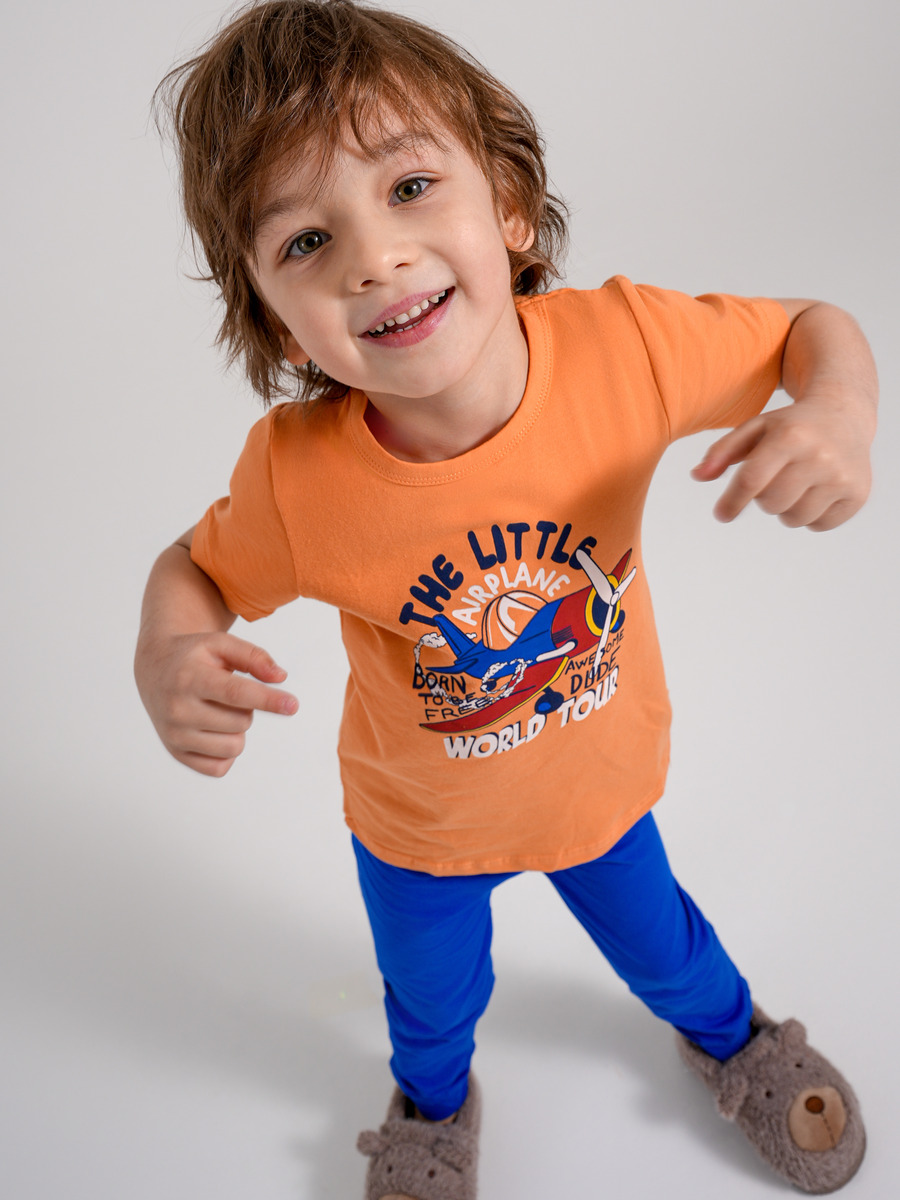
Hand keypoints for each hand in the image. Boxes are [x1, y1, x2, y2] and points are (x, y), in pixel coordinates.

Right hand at [136, 631, 297, 776]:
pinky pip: (220, 767)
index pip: (236, 694)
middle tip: (227, 693)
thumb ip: (254, 656)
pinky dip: (227, 751)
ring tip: (220, 710)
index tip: (293, 705)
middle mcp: (177, 709)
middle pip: (241, 722)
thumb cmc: (194, 655)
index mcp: (190, 678)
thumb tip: (280, 678)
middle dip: (247, 708)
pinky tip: (214, 729)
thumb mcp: (221, 644)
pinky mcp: (176, 753)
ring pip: (234, 747)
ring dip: (238, 729)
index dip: (268, 700)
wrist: (154, 668)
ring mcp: (174, 735)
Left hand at [691, 396, 872, 530]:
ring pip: (793, 518)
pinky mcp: (858, 495)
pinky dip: (810, 515)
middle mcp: (821, 455)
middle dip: (763, 497)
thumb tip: (697, 475)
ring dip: (786, 508)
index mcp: (791, 435)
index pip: (752, 480)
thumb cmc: (791, 425)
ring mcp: (843, 477)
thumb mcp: (755, 428)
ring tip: (795, 483)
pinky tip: (816, 491)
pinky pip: (818, 525)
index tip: (721, 515)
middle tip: (775, 478)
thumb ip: (722, 451)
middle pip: (770, 503)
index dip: (731, 502)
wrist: (844, 415)